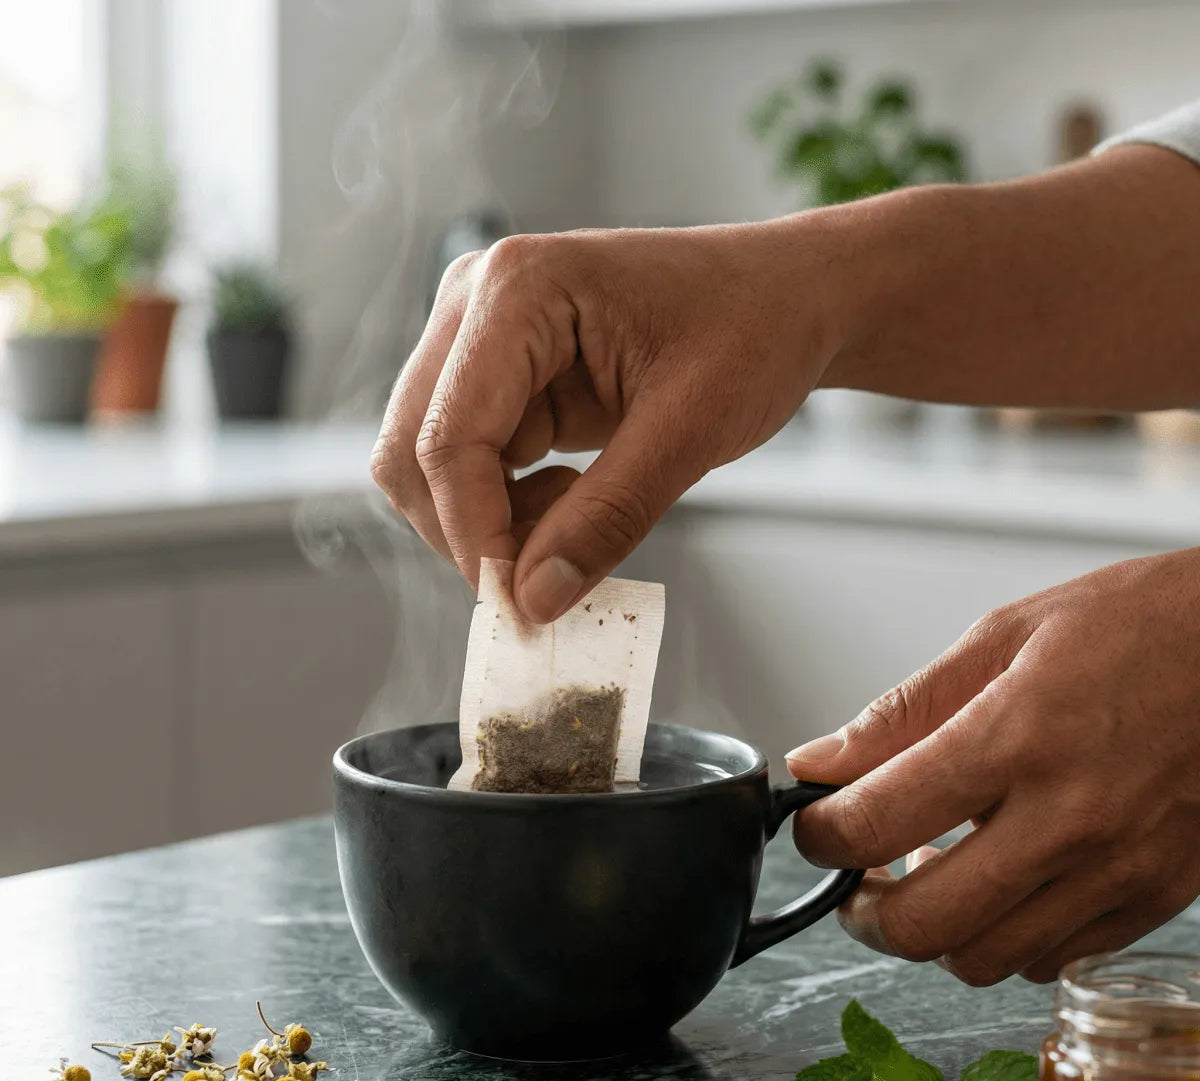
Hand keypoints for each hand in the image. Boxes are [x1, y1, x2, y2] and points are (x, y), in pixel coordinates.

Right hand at [371, 221, 838, 620]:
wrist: (786, 299)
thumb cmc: (754, 330)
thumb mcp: (693, 428)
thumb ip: (608, 516)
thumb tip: (532, 602)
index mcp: (518, 289)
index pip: (449, 438)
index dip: (476, 535)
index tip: (521, 606)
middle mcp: (475, 302)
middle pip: (412, 453)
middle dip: (470, 533)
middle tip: (546, 579)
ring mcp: (478, 337)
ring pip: (429, 466)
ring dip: (489, 521)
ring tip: (578, 515)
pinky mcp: (497, 375)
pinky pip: (467, 465)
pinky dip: (506, 507)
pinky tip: (572, 495)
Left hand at [787, 549, 1199, 985]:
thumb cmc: (1140, 625)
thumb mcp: (1004, 636)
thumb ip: (903, 712)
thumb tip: (820, 763)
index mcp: (1017, 736)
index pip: (875, 824)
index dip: (820, 836)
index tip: (813, 825)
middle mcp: (1070, 818)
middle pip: (922, 923)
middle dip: (862, 910)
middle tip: (856, 875)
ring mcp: (1120, 869)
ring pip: (985, 959)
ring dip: (935, 930)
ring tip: (930, 874)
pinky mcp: (1159, 897)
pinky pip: (1053, 959)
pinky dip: (1006, 937)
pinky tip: (1002, 881)